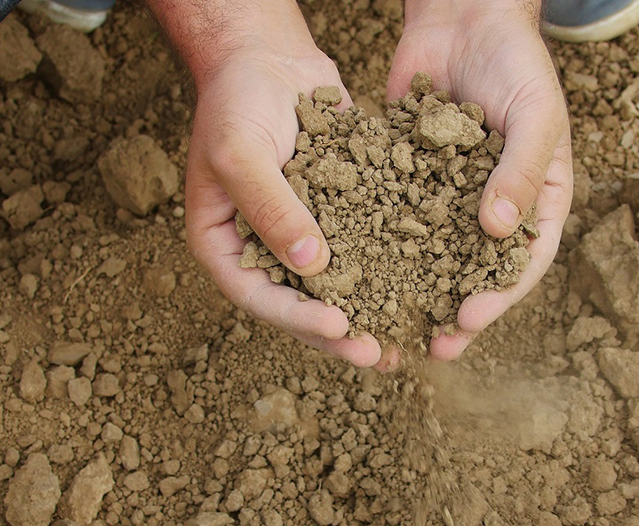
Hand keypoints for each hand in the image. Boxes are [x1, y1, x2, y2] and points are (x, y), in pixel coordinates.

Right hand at [151, 1, 390, 368]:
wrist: (267, 59)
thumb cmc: (238, 100)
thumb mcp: (241, 151)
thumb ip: (272, 208)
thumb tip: (313, 266)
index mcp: (222, 244)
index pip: (257, 295)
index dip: (298, 317)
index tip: (340, 327)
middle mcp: (260, 248)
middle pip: (297, 304)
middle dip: (338, 332)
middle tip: (377, 355)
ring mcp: (297, 234)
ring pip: (330, 287)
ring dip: (364, 312)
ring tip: (400, 342)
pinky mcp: (332, 217)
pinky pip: (356, 250)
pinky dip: (381, 271)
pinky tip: (416, 287)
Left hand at [388, 0, 573, 359]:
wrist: (464, 18)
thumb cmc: (515, 62)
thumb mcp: (534, 113)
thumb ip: (521, 169)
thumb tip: (497, 230)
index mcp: (538, 199)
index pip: (525, 261)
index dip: (500, 294)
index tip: (470, 318)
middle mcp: (495, 206)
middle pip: (480, 272)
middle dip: (459, 310)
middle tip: (436, 346)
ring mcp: (452, 197)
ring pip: (437, 255)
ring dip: (420, 291)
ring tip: (397, 324)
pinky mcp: (412, 181)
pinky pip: (401, 219)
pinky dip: (387, 246)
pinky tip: (363, 272)